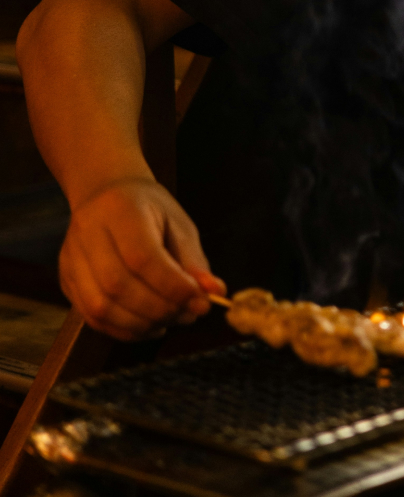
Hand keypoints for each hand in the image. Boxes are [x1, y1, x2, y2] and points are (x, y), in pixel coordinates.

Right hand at [59, 178, 225, 340]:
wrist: (106, 194)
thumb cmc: (150, 210)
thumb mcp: (180, 226)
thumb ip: (195, 262)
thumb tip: (215, 293)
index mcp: (120, 210)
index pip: (142, 258)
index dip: (174, 287)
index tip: (202, 302)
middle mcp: (87, 234)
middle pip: (119, 285)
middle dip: (161, 308)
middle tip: (190, 314)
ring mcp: (71, 259)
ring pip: (101, 307)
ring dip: (144, 323)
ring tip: (172, 320)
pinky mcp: (67, 281)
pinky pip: (93, 318)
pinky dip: (126, 330)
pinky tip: (151, 325)